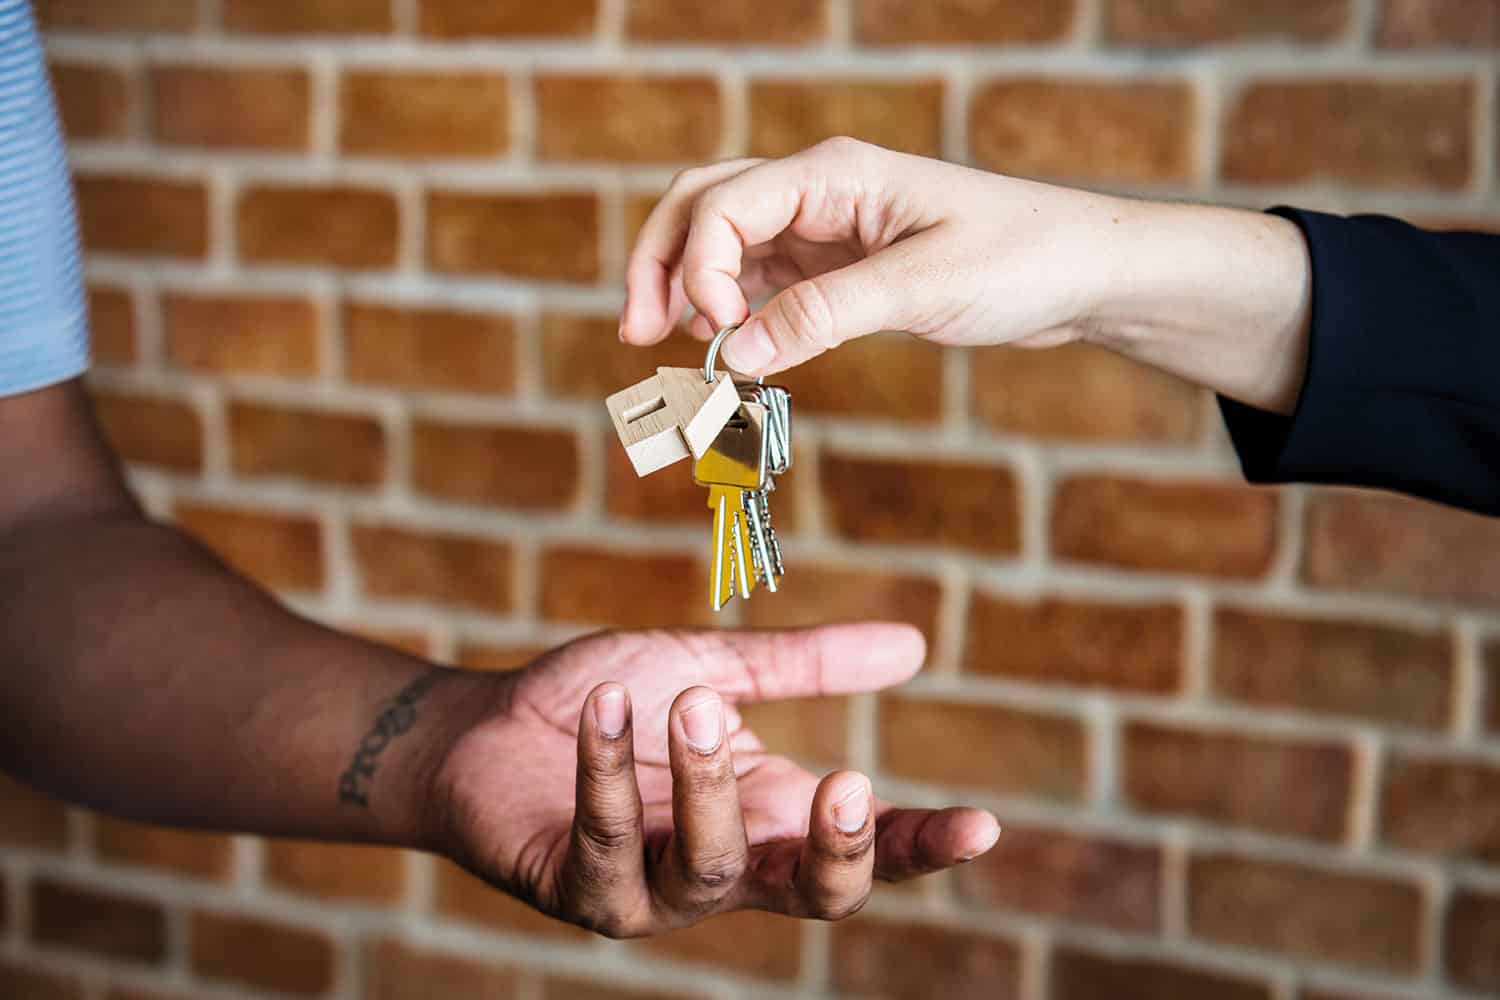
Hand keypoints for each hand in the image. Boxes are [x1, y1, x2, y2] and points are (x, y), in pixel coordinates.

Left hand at [427, 623, 998, 936]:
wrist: (489, 724)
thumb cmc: (610, 703)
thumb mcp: (716, 670)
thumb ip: (806, 666)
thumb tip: (915, 647)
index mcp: (769, 816)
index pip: (863, 851)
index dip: (921, 847)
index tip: (983, 826)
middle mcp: (723, 867)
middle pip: (812, 898)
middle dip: (838, 851)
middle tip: (844, 780)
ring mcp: (652, 891)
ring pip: (711, 870)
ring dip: (707, 783)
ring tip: (692, 701)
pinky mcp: (578, 889)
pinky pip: (609, 844)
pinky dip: (610, 771)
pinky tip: (603, 706)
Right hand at [619, 137, 1310, 414]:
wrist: (1084, 275)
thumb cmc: (1021, 259)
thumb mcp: (920, 289)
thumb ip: (820, 317)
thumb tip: (729, 352)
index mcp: (833, 176)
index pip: (724, 205)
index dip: (697, 268)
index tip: (712, 334)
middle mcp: (818, 192)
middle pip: (702, 206)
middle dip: (660, 263)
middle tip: (636, 332)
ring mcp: (825, 227)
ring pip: (725, 243)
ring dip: (687, 286)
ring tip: (665, 343)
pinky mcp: (840, 266)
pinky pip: (763, 279)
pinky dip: (733, 309)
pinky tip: (728, 345)